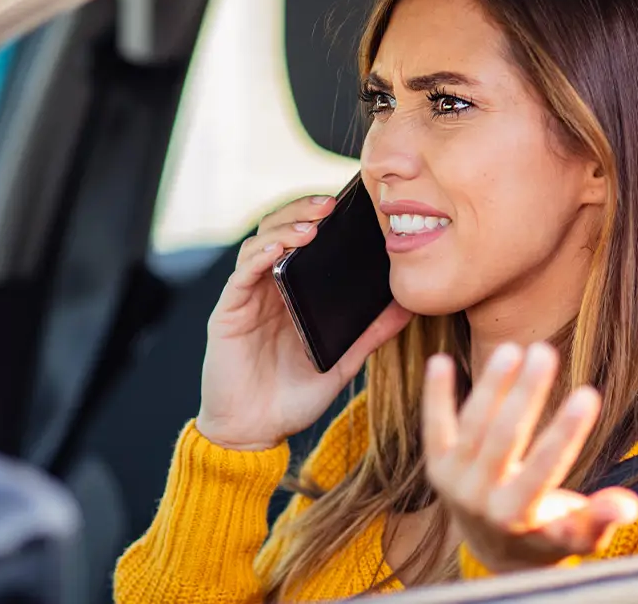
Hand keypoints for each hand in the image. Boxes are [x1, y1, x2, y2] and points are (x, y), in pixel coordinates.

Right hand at [196, 194, 411, 451]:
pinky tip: (278, 249)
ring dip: (285, 227)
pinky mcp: (229, 311)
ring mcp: (247, 297)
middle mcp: (268, 288)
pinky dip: (260, 255)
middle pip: (281, 230)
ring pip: (260, 243)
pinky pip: (243, 273)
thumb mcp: (342, 361)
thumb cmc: (292, 398)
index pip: (305, 241)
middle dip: (304, 211)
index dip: (323, 219)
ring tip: (313, 223)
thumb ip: (370, 333)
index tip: (354, 207)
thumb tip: (408, 307)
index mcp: (294, 294)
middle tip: (332, 204)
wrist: (254, 433)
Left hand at [423, 342, 637, 571]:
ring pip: (472, 425)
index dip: (566, 432)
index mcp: (517, 517)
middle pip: (503, 438)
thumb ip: (600, 519)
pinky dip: (436, 395)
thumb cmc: (549, 535)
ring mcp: (453, 482)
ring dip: (491, 385)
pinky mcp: (436, 466)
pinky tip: (440, 361)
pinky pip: (434, 426)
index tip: (589, 394)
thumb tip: (627, 505)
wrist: (494, 550)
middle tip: (545, 352)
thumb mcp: (579, 536)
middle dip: (526, 394)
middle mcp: (479, 500)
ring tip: (513, 349)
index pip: (544, 469)